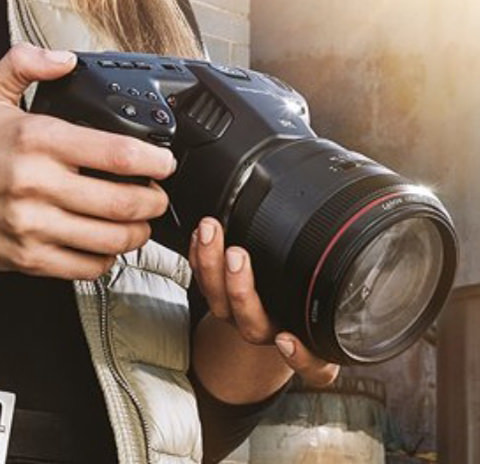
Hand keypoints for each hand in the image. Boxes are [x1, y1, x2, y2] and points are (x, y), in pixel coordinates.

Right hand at [0, 43, 176, 280]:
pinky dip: (108, 257)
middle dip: (154, 200)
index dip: (154, 160)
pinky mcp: (31, 258)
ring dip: (138, 231)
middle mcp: (36, 184)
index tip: (164, 161)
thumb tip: (65, 59)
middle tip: (157, 194)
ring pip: (110, 238)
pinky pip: (87, 267)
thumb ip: (25, 64)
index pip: (116, 153)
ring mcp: (33, 225)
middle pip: (122, 201)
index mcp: (35, 140)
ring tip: (139, 219)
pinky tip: (107, 241)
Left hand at [189, 217, 338, 396]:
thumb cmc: (309, 312)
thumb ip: (354, 303)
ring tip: (212, 231)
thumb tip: (394, 271)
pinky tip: (199, 235)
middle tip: (239, 255)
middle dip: (240, 289)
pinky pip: (202, 279)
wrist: (273, 326)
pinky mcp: (217, 295)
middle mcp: (269, 332)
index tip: (288, 339)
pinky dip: (198, 257)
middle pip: (250, 322)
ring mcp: (239, 315)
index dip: (298, 355)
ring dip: (211, 264)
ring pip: (218, 300)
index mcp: (305, 344)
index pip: (308, 362)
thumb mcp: (335, 318)